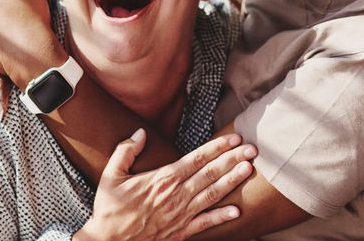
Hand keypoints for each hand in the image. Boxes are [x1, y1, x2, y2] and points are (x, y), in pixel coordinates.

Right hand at [74, 129, 256, 240]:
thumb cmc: (110, 209)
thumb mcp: (111, 175)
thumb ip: (125, 151)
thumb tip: (140, 132)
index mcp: (163, 178)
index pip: (197, 158)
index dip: (218, 148)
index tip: (234, 138)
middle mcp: (176, 195)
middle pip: (211, 173)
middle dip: (233, 160)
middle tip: (253, 149)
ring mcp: (180, 214)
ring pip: (212, 194)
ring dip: (232, 181)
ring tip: (249, 170)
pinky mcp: (180, 232)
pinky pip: (205, 224)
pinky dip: (221, 217)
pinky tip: (237, 211)